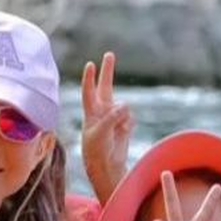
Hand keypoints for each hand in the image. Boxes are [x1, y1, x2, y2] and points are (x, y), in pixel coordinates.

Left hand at [79, 52, 134, 204]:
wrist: (107, 166)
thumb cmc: (97, 150)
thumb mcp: (101, 133)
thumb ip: (112, 117)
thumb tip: (126, 105)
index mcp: (91, 112)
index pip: (89, 91)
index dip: (90, 78)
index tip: (90, 64)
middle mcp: (102, 111)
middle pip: (105, 86)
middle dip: (108, 71)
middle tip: (109, 54)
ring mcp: (114, 117)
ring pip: (124, 106)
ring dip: (123, 116)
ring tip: (117, 131)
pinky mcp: (124, 124)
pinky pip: (131, 118)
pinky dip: (129, 125)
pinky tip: (123, 135)